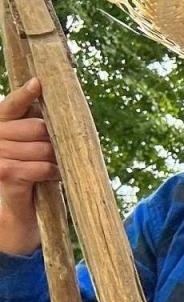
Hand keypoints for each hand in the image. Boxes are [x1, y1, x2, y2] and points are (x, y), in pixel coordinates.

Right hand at [0, 80, 55, 252]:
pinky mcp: (6, 173)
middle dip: (54, 140)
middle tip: (56, 154)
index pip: (11, 105)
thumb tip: (60, 115)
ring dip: (56, 159)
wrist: (17, 217)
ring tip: (54, 168)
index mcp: (0, 127)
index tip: (39, 83)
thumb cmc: (30, 180)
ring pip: (42, 147)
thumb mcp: (32, 150)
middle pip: (37, 127)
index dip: (26, 94)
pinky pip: (41, 166)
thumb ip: (36, 132)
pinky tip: (52, 177)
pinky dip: (53, 172)